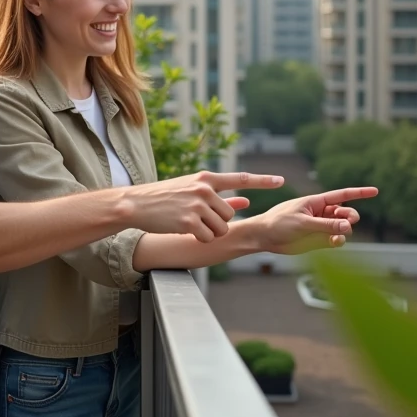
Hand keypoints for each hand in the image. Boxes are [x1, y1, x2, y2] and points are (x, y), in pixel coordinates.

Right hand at [124, 171, 283, 243]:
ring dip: (210, 232)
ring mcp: (197, 205)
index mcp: (206, 178)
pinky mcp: (189, 221)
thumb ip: (221, 196)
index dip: (263, 181)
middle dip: (218, 222)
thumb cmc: (164, 197)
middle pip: (229, 215)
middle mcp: (204, 189)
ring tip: (190, 224)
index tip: (281, 181)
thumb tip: (246, 201)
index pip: (240, 178)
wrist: (136, 203)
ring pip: (221, 228)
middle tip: (199, 220)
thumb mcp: (191, 190)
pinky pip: (208, 237)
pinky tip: (185, 231)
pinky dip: (199, 239)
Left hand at [245, 186, 377, 254]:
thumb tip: (348, 225)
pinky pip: (336, 240)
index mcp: (317, 202)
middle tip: (348, 221)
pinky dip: (339, 241)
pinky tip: (336, 242)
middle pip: (346, 213)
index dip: (359, 193)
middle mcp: (322, 213)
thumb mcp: (303, 222)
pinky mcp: (319, 241)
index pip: (342, 195)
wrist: (264, 237)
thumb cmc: (279, 222)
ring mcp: (321, 227)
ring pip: (343, 228)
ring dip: (344, 231)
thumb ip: (326, 225)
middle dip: (350, 216)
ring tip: (338, 236)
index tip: (375, 191)